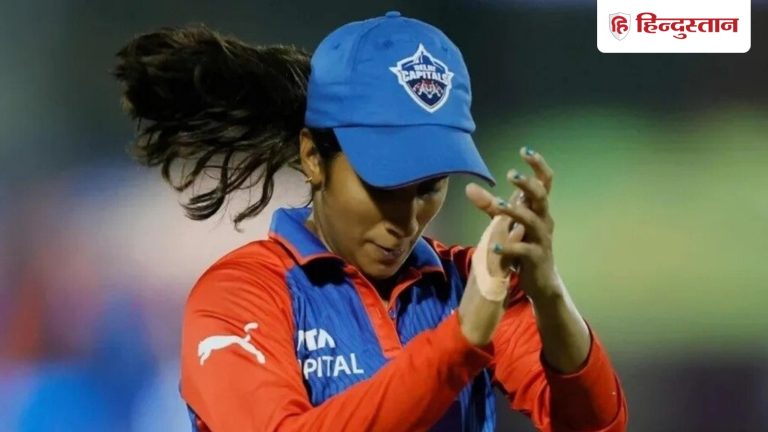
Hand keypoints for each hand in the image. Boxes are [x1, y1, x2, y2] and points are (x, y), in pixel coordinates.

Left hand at [465, 147, 562, 303]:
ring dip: (515, 212)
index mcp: (538, 208)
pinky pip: (523, 251)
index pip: (544, 181)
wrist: (539, 279)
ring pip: (532, 221)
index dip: (538, 165)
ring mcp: (541, 239)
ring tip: (497, 205)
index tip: (525, 150)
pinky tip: (494, 246)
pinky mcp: (536, 258)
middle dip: (527, 184)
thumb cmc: (523, 244)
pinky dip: (509, 248)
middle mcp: (544, 220)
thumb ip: (490, 205)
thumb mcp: (506, 223)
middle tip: (511, 174)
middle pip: (541, 196)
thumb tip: (468, 187)